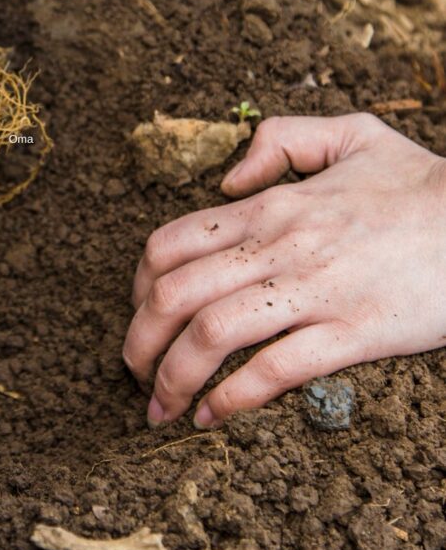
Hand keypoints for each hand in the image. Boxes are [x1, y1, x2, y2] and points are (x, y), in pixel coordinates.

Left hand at [123, 113, 445, 429]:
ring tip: (159, 406)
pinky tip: (212, 416)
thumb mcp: (348, 133)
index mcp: (269, 206)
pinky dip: (233, 398)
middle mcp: (279, 247)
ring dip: (172, 377)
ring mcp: (314, 291)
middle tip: (131, 371)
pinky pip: (276, 370)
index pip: (170, 244)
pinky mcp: (355, 333)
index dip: (138, 284)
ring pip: (213, 335)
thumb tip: (226, 180)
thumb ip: (279, 138)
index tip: (137, 311)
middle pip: (175, 295)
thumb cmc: (418, 184)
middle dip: (138, 340)